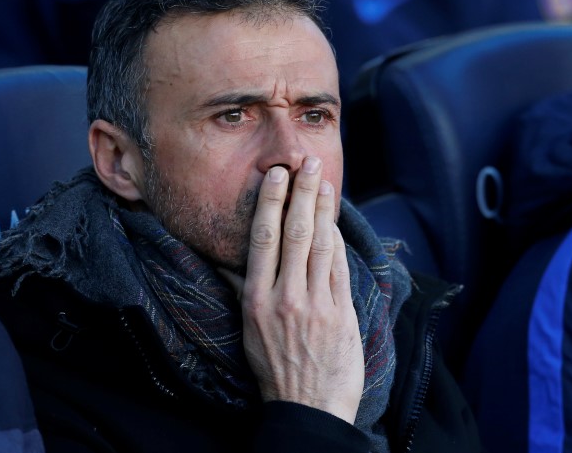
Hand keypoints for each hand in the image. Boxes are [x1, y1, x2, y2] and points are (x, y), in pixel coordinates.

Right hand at [220, 157, 364, 423]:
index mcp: (258, 300)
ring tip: (326, 182)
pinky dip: (339, 241)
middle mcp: (286, 298)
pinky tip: (336, 222)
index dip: (272, 203)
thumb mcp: (248, 331)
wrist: (308, 408)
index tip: (278, 176)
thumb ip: (242, 290)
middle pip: (296, 234)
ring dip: (325, 210)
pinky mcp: (342, 314)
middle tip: (309, 164)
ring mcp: (317, 305)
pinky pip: (341, 269)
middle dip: (303, 194)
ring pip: (322, 246)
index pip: (264, 239)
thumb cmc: (274, 369)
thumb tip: (230, 258)